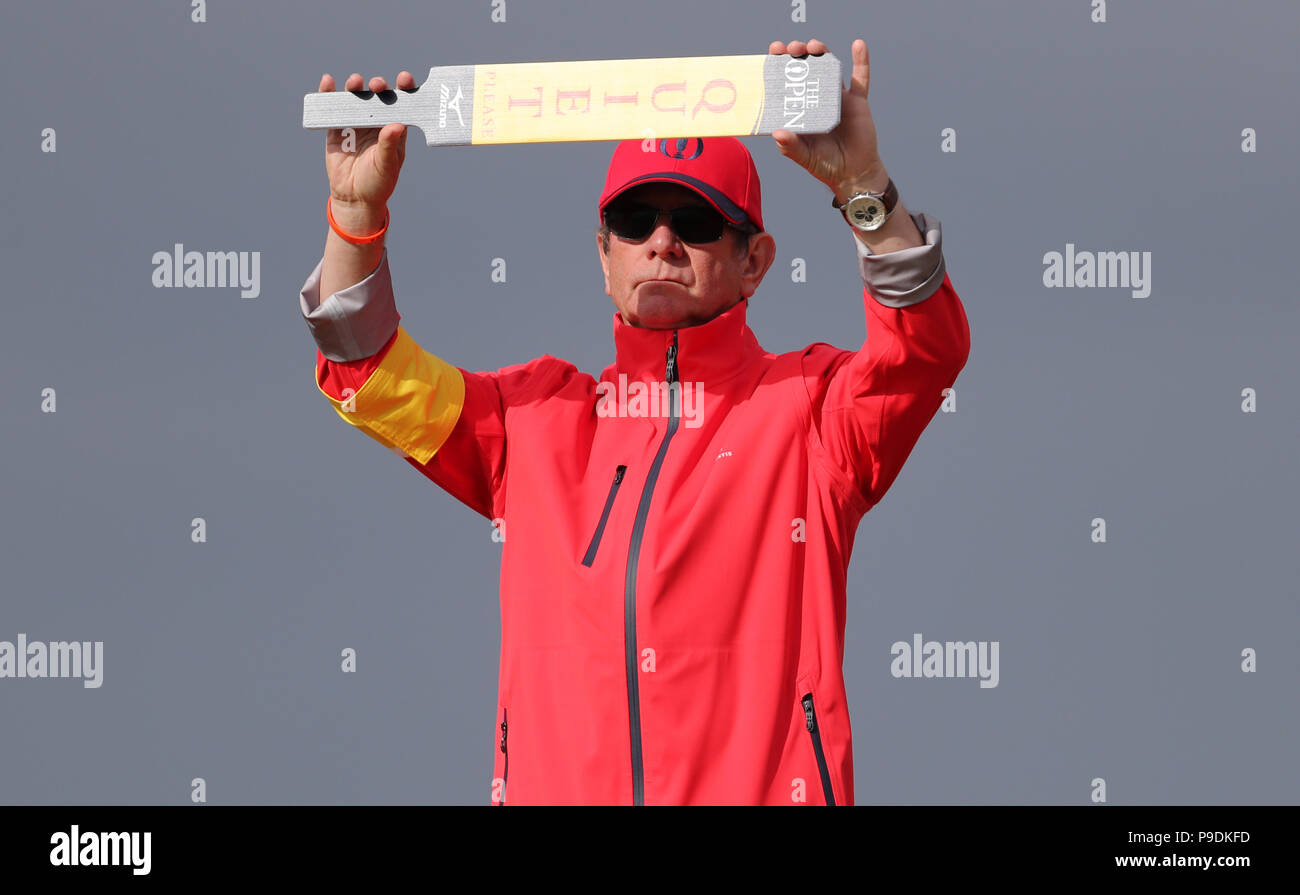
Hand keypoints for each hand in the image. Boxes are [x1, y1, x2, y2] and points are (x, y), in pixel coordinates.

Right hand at [318, 71, 414, 213]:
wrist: (353, 197)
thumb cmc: (378, 183)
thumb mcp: (386, 165)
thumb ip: (389, 145)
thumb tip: (397, 125)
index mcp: (394, 128)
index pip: (402, 104)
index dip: (404, 89)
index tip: (404, 78)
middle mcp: (376, 121)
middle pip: (378, 96)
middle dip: (378, 86)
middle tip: (377, 85)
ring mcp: (356, 123)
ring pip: (356, 98)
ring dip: (355, 86)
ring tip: (355, 82)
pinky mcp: (336, 128)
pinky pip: (332, 108)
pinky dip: (328, 93)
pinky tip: (327, 81)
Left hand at [768, 39, 884, 197]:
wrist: (854, 173)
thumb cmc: (825, 165)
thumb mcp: (805, 157)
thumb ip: (791, 147)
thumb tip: (777, 133)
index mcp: (799, 109)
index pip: (785, 82)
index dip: (778, 65)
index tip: (773, 52)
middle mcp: (815, 98)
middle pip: (805, 69)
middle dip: (798, 54)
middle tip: (792, 48)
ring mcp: (836, 97)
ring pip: (829, 68)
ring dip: (822, 52)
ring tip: (815, 46)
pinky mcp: (857, 101)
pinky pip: (860, 77)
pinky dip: (861, 61)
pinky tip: (858, 45)